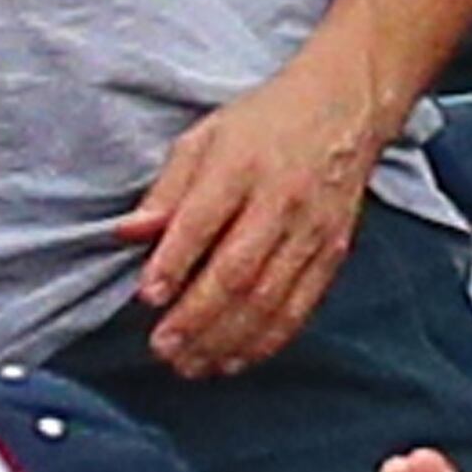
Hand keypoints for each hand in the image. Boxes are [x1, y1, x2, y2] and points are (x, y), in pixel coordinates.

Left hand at [117, 50, 386, 378]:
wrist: (344, 107)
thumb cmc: (265, 124)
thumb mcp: (206, 138)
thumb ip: (167, 190)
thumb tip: (127, 232)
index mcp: (242, 164)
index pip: (203, 220)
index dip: (173, 263)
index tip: (147, 297)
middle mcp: (280, 201)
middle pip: (236, 272)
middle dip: (196, 318)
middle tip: (162, 348)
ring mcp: (310, 232)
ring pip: (267, 300)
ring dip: (225, 340)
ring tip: (190, 364)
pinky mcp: (330, 253)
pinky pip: (298, 309)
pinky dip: (264, 341)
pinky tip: (233, 360)